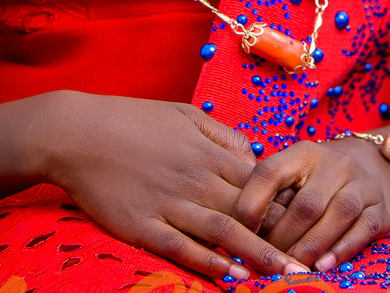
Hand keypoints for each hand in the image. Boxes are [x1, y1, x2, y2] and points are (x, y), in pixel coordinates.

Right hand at [42, 92, 309, 283]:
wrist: (78, 132)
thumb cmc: (132, 120)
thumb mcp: (183, 114)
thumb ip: (221, 135)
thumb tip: (252, 155)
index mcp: (207, 152)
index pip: (258, 183)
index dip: (285, 206)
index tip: (311, 225)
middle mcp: (195, 179)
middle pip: (247, 213)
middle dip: (281, 239)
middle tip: (310, 263)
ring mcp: (169, 203)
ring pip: (221, 233)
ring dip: (254, 255)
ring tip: (282, 276)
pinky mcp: (143, 225)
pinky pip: (181, 247)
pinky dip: (206, 262)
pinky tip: (227, 275)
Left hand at [232, 136, 389, 273]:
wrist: (372, 167)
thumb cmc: (318, 178)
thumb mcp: (294, 172)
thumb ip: (270, 191)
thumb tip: (235, 225)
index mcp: (303, 153)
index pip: (271, 171)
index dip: (252, 203)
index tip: (240, 230)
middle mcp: (334, 164)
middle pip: (305, 204)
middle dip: (283, 237)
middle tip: (266, 259)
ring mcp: (360, 185)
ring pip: (336, 216)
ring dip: (310, 247)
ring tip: (291, 267)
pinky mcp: (379, 209)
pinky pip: (361, 230)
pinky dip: (340, 250)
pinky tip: (322, 266)